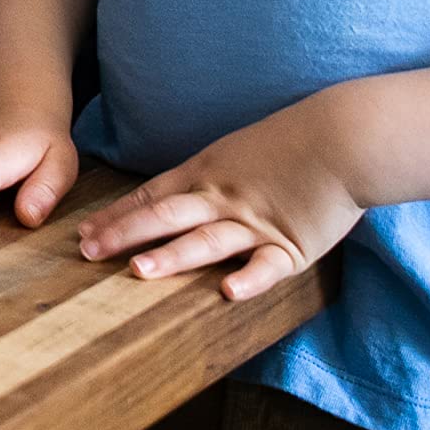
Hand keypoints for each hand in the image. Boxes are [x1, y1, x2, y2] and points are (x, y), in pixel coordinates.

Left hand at [76, 98, 364, 300]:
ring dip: (172, 256)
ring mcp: (257, 222)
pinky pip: (269, 264)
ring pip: (208, 241)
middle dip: (124, 235)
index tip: (84, 232)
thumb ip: (206, 177)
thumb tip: (173, 196)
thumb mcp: (236, 152)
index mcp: (208, 174)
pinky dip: (250, 278)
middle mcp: (224, 198)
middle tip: (88, 251)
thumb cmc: (292, 141)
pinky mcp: (294, 244)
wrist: (344, 136)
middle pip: (166, 216)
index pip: (152, 196)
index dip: (118, 216)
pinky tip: (227, 293)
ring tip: (138, 272)